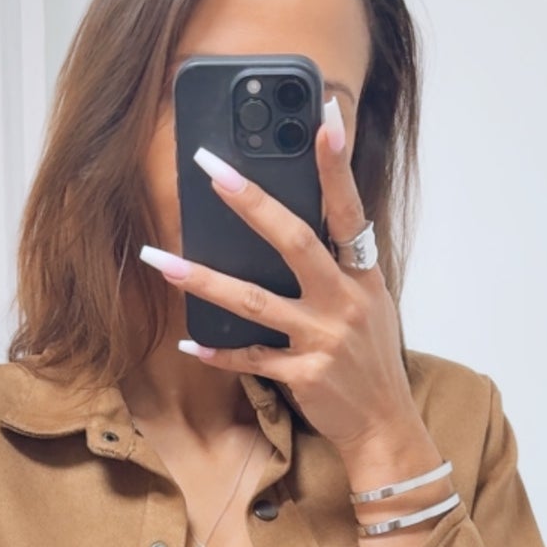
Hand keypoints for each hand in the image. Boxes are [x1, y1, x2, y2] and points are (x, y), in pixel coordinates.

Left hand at [138, 95, 417, 453]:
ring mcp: (323, 340)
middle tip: (212, 169)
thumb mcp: (370, 306)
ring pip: (254, 302)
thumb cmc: (370, 362)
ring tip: (161, 260)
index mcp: (363, 278)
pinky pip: (250, 359)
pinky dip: (219, 352)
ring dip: (203, 280)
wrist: (385, 427)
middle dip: (251, 203)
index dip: (336, 166)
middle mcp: (345, 302)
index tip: (323, 119)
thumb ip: (340, 268)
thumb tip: (297, 228)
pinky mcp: (303, 377)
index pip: (350, 211)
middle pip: (294, 242)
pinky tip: (188, 342)